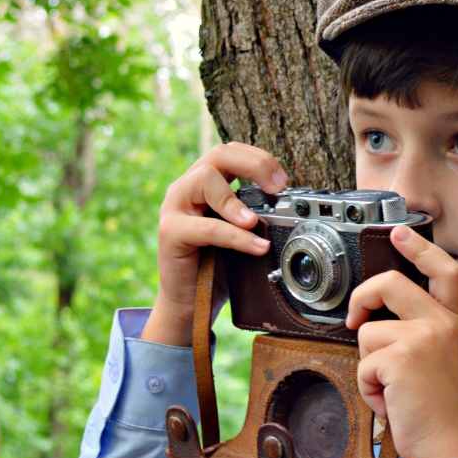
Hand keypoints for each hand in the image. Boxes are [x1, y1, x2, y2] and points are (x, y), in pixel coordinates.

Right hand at [141, 143, 287, 346]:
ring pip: (205, 179)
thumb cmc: (215, 268)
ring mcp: (173, 208)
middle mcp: (184, 189)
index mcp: (202, 185)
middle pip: (218, 154)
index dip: (258, 158)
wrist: (188, 305)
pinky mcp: (170, 233)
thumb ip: (252, 214)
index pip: (229, 152)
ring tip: (256, 221)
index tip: (282, 181)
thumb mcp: (238, 234)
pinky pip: (207, 227)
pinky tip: (256, 247)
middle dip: (254, 165)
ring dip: (236, 199)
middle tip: (278, 187)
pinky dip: (236, 236)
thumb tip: (288, 204)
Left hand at [346, 226, 457, 457]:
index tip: (400, 233)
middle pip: (390, 283)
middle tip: (355, 318)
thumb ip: (419, 331)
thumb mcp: (440, 357)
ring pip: (367, 332)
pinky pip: (361, 363)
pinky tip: (391, 400)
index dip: (420, 248)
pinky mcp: (399, 358)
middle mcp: (441, 323)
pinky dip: (367, 387)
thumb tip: (378, 316)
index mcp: (453, 322)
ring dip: (368, 364)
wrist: (451, 445)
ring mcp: (421, 338)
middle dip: (362, 298)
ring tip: (392, 386)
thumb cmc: (440, 408)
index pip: (443, 271)